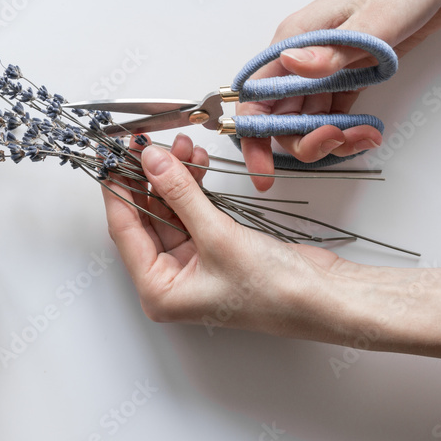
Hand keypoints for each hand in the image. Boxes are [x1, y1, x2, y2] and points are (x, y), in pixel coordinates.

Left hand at [102, 134, 440, 360]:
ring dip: (175, 176)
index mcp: (159, 291)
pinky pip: (193, 209)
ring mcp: (193, 263)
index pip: (124, 230)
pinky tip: (199, 162)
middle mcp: (170, 279)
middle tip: (147, 142)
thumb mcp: (218, 237)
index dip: (117, 189)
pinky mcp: (215, 247)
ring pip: (170, 208)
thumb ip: (181, 194)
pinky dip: (194, 186)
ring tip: (184, 146)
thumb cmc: (276, 290)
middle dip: (149, 177)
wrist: (329, 298)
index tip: (111, 155)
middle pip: (145, 217)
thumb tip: (151, 160)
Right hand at [240, 0, 440, 190]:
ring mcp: (325, 66)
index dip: (253, 137)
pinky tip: (369, 131)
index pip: (255, 97)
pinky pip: (335, 111)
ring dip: (331, 138)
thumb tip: (292, 65)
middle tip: (336, 144)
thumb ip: (331, 50)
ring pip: (309, 119)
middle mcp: (301, 55)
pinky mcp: (349, 71)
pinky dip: (348, 129)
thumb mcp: (373, 19)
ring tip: (365, 136)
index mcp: (293, 40)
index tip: (264, 168)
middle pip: (281, 116)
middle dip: (302, 141)